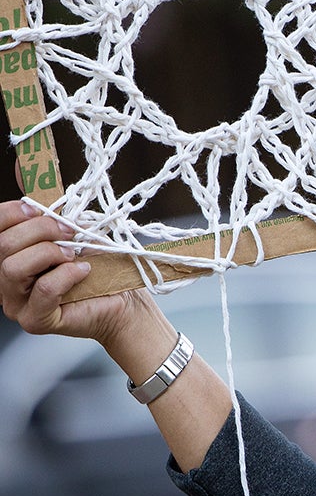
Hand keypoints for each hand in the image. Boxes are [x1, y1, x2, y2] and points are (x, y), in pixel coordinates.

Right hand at [0, 199, 142, 342]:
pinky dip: (67, 274)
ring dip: (49, 253)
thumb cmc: (98, 266)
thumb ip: (53, 213)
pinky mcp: (35, 320)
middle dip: (40, 230)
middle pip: (3, 245)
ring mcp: (17, 304)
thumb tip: (38, 175)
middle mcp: (5, 281)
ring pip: (13, 268)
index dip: (12, 213)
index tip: (39, 210)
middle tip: (69, 232)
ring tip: (73, 255)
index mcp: (10, 256)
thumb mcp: (73, 233)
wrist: (123, 300)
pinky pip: (44, 289)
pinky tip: (83, 271)